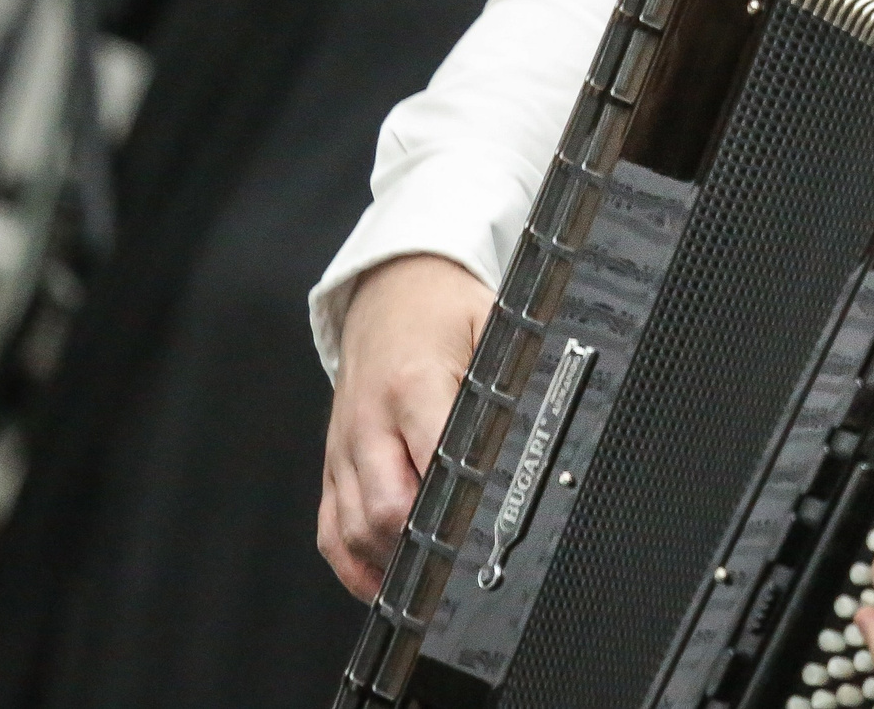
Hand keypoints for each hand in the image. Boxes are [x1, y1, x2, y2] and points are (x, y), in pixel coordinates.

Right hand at [319, 254, 493, 600]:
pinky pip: (329, 527)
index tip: (488, 529)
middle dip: (424, 543)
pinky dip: (353, 563)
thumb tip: (544, 424)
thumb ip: (511, 379)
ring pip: (353, 527)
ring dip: (390, 561)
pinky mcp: (332, 462)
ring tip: (431, 585)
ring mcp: (344, 445)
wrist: (390, 288)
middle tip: (466, 566)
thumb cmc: (445, 309)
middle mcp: (369, 421)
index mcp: (413, 384)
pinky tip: (382, 581)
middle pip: (386, 506)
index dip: (460, 499)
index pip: (433, 455)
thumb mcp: (492, 326)